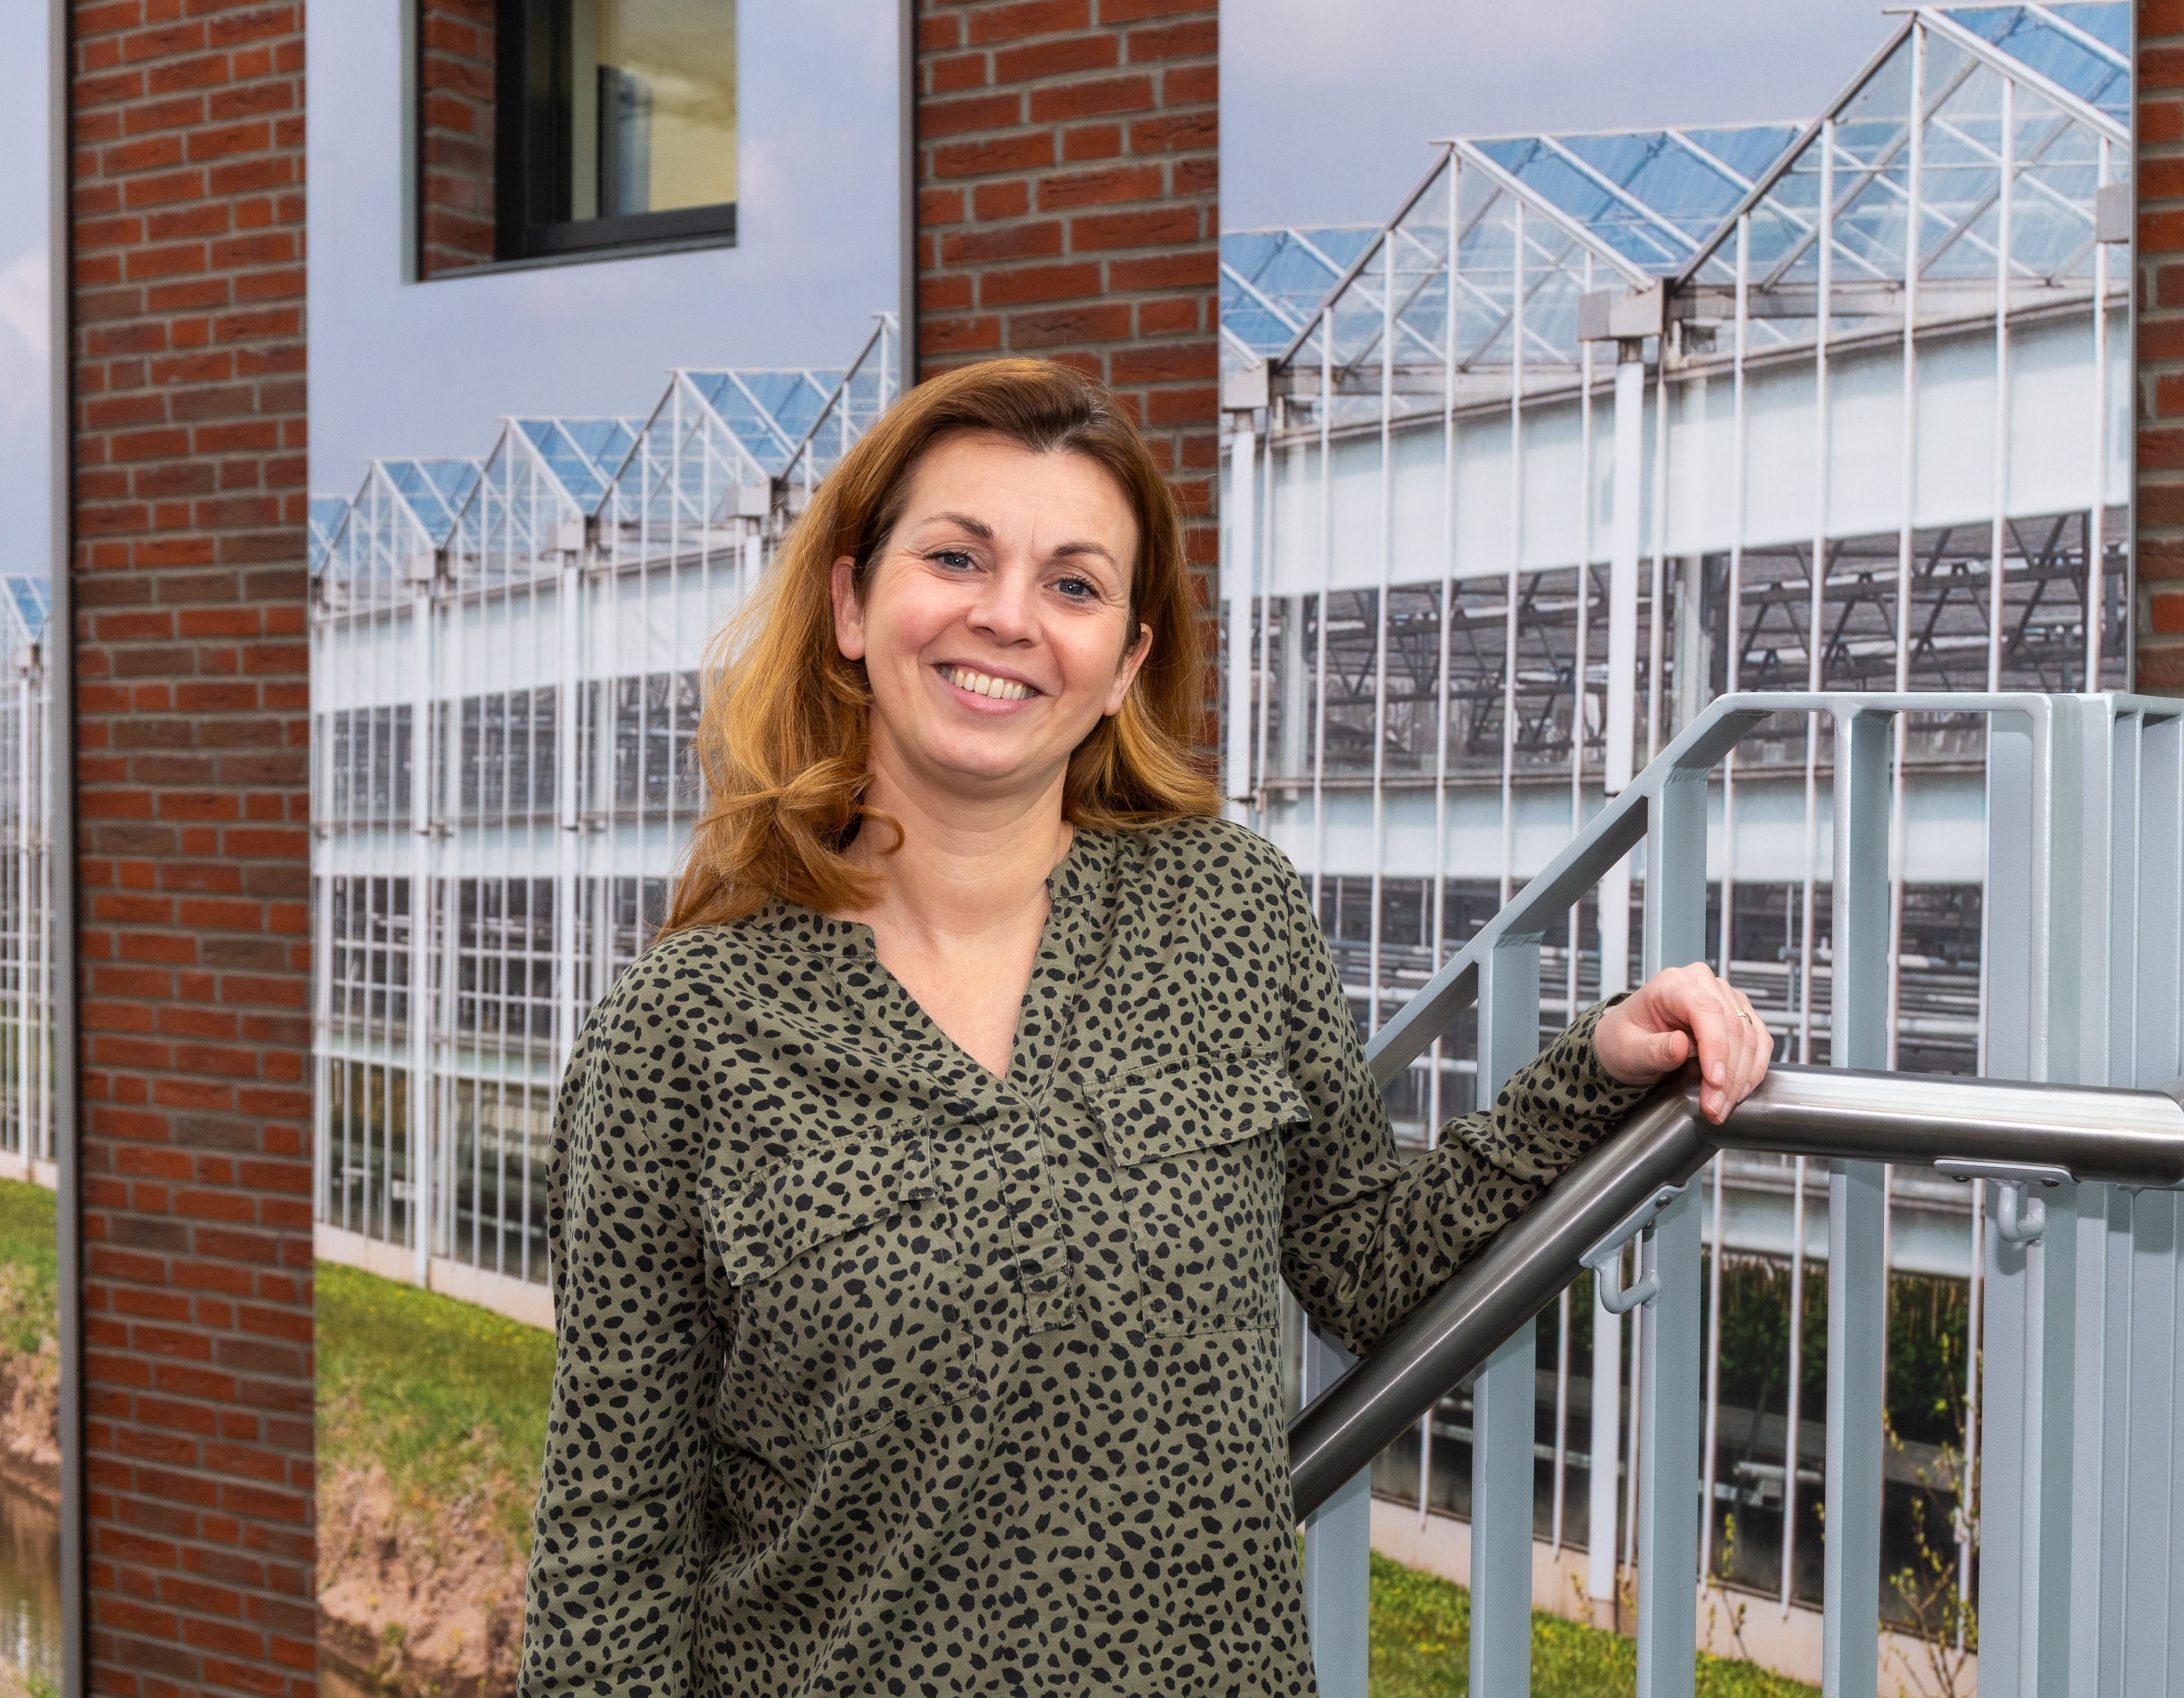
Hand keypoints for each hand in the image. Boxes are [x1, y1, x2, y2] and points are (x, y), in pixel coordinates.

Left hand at [1593, 962, 1773, 1123]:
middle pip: (1732, 1027)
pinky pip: (1759, 1042)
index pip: (1705, 1010)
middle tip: (1714, 1108)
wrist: (1628, 1042)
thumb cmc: (1624, 1039)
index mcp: (1672, 984)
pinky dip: (1752, 1070)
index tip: (1714, 1081)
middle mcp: (1703, 984)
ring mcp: (1725, 998)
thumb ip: (1651, 1049)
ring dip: (1741, 1078)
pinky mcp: (1739, 1016)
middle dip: (1727, 1074)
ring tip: (1721, 1107)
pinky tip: (1738, 1092)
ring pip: (1750, 1037)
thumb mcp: (1626, 1049)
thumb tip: (1680, 1046)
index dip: (1716, 1047)